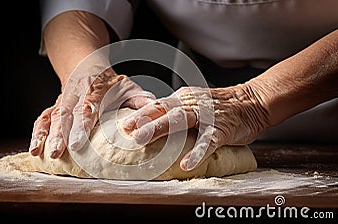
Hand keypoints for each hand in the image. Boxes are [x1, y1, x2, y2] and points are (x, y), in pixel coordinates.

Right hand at [29, 67, 154, 158]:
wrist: (86, 65)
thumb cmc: (110, 83)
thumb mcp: (127, 86)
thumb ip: (139, 99)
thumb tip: (153, 110)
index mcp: (94, 88)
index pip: (88, 105)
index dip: (82, 123)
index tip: (79, 142)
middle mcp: (75, 94)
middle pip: (65, 113)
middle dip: (60, 133)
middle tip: (58, 152)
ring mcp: (62, 101)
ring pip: (50, 116)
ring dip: (44, 134)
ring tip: (41, 153)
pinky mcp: (54, 108)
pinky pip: (42, 119)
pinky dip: (36, 134)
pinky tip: (34, 151)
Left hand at [121, 85, 269, 170]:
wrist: (251, 102)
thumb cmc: (219, 107)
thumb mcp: (194, 104)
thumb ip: (175, 112)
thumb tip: (150, 123)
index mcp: (183, 99)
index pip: (157, 105)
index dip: (139, 114)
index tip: (122, 124)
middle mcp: (192, 105)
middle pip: (164, 111)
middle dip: (144, 121)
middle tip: (127, 132)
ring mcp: (207, 116)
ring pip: (181, 121)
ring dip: (160, 130)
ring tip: (143, 140)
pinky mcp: (222, 130)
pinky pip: (207, 142)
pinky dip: (196, 153)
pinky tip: (185, 164)